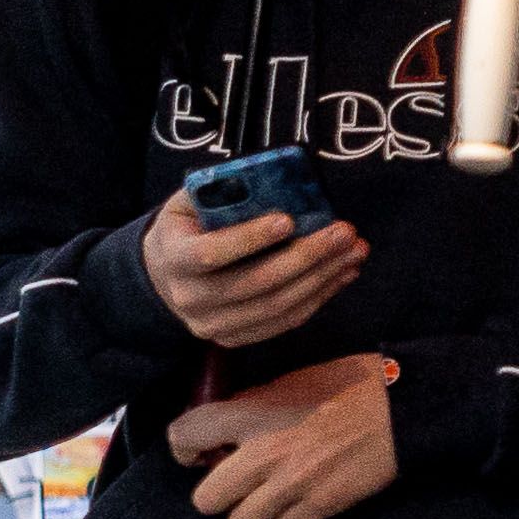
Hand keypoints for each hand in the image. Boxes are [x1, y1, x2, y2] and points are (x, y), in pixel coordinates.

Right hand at [141, 183, 363, 347]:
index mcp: (174, 259)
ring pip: (276, 306)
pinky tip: (341, 274)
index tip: (287, 220)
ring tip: (353, 251)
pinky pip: (283, 322)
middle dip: (307, 257)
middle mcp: (190, 299)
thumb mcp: (190, 202)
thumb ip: (222, 191)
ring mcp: (212, 325)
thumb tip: (275, 179)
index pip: (210, 254)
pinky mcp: (234, 338)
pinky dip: (318, 298)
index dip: (249, 239)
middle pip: (255, 284)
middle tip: (344, 232)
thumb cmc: (187, 228)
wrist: (164, 274)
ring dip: (323, 278)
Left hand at [165, 355, 403, 518]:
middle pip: (206, 500)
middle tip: (234, 483)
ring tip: (268, 496)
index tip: (196, 454)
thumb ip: (253, 406)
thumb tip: (228, 426)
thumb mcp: (290, 381)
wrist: (402, 408)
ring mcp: (290, 486)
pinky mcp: (319, 507)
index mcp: (251, 415)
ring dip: (250, 512)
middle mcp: (262, 455)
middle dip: (216, 493)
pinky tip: (296, 504)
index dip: (183, 449)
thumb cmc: (349, 384)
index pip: (184, 438)